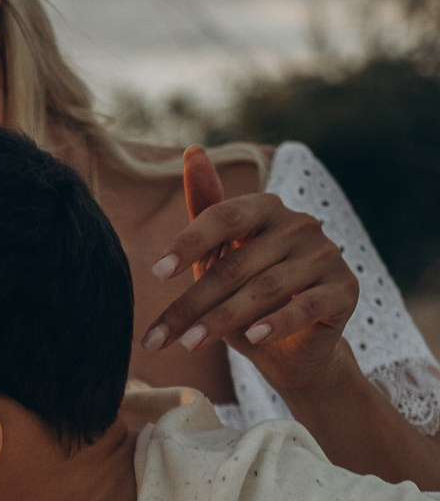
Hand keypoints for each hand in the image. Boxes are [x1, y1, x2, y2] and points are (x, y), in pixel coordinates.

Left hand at [141, 147, 359, 396]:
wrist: (295, 349)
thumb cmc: (249, 300)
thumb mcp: (221, 258)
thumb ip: (206, 212)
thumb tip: (191, 151)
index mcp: (267, 209)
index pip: (224, 217)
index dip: (188, 243)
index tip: (156, 273)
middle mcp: (299, 225)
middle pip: (236, 264)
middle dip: (191, 304)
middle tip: (156, 336)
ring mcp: (326, 255)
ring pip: (265, 288)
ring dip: (221, 320)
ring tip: (188, 344)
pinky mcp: (345, 289)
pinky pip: (306, 306)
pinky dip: (278, 323)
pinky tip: (253, 339)